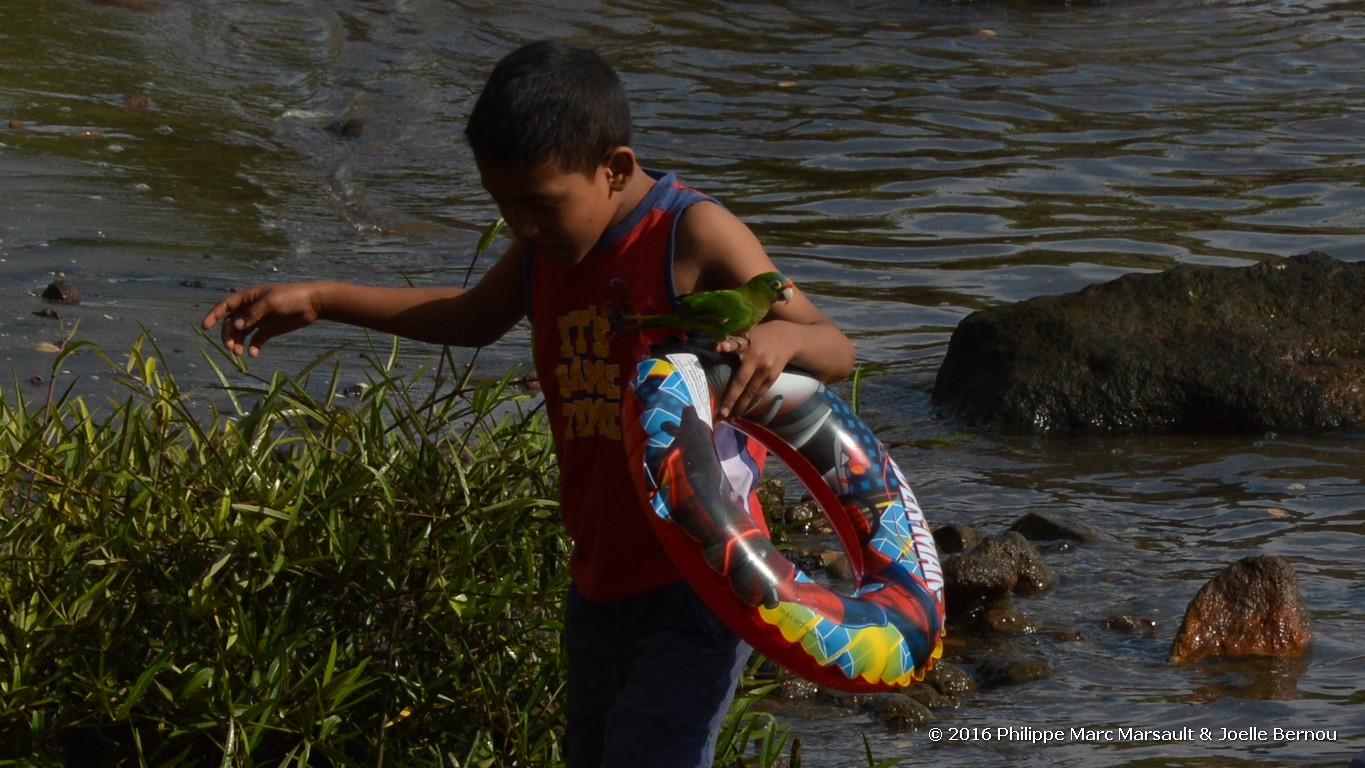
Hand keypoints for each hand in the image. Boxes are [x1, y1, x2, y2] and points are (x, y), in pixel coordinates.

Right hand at [201, 282, 325, 356]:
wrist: (313, 303)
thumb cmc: (291, 297)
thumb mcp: (271, 302)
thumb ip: (253, 313)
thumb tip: (236, 324)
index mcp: (248, 297)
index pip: (226, 305)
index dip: (214, 315)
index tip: (205, 326)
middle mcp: (251, 308)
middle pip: (232, 322)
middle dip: (228, 335)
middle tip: (231, 348)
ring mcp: (259, 320)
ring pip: (242, 333)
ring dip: (238, 343)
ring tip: (239, 354)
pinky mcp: (269, 330)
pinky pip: (256, 340)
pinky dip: (253, 347)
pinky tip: (253, 354)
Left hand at [713, 323, 793, 419]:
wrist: (787, 339)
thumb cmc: (759, 338)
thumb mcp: (746, 335)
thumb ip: (733, 344)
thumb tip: (713, 350)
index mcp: (747, 344)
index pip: (735, 344)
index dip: (726, 346)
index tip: (717, 348)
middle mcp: (757, 358)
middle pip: (741, 381)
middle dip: (731, 399)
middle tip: (721, 414)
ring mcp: (766, 370)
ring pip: (751, 393)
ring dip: (740, 406)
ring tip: (730, 418)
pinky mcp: (773, 378)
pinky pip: (759, 394)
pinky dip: (750, 403)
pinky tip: (742, 411)